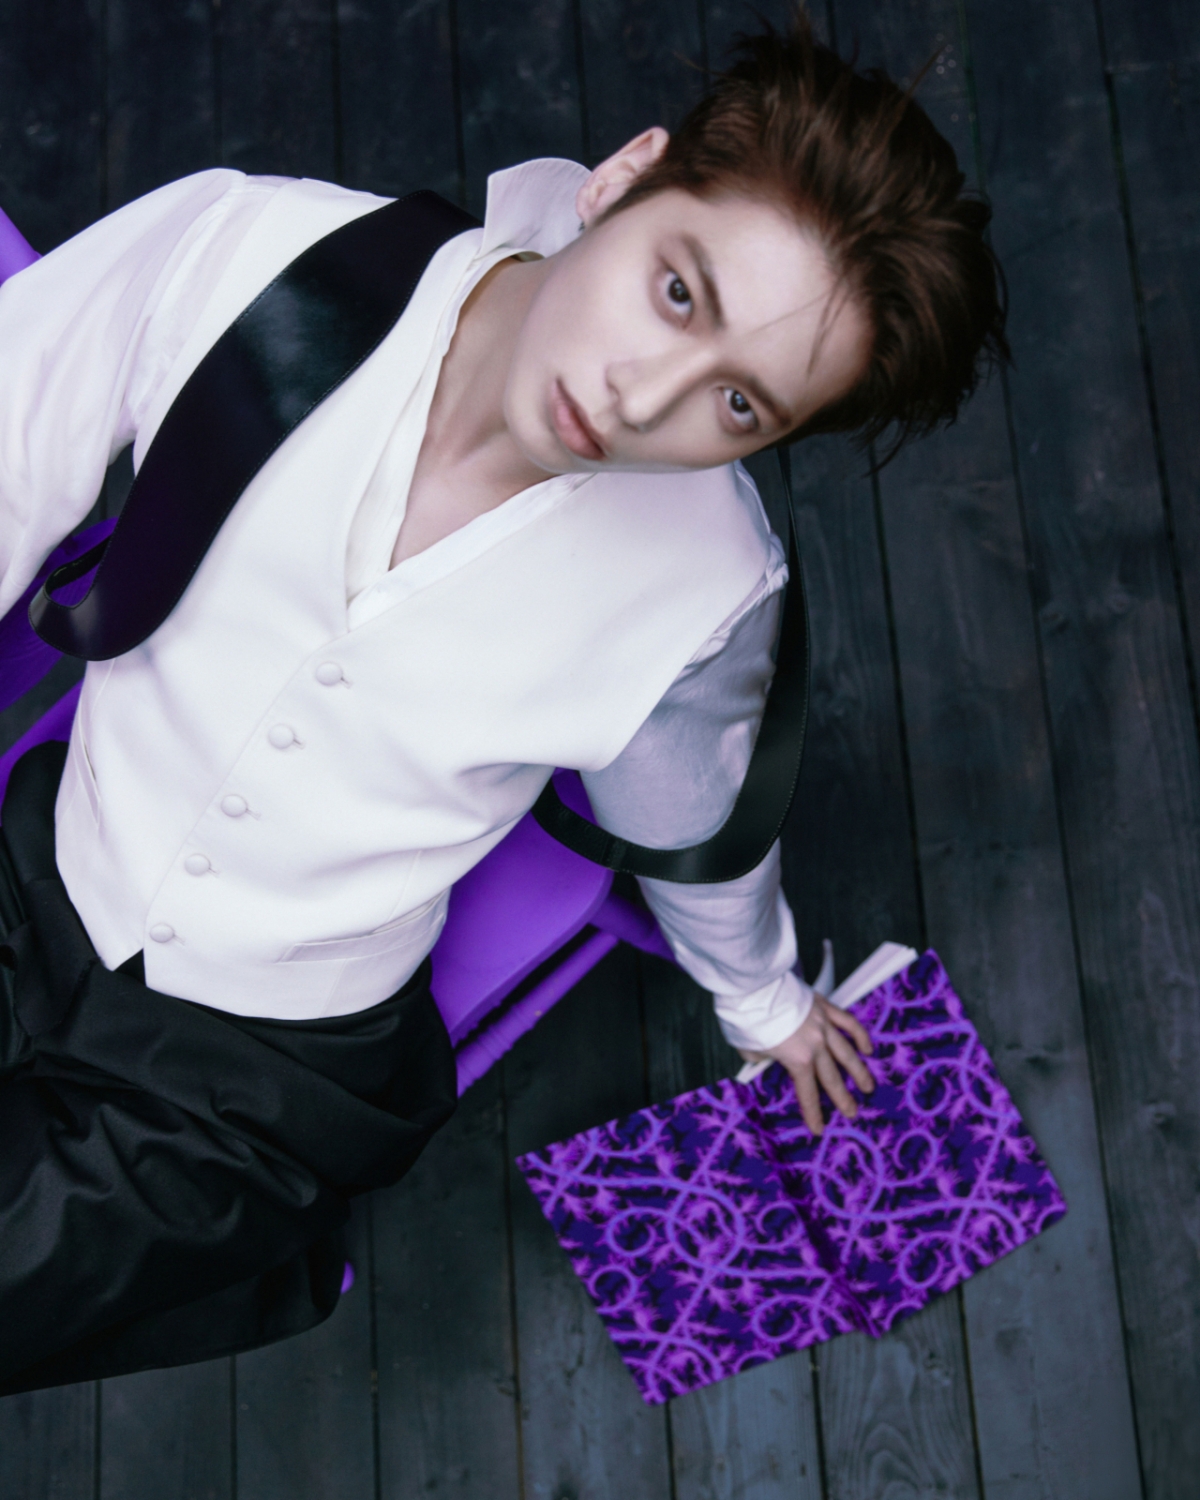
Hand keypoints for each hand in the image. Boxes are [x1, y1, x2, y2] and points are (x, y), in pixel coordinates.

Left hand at [738, 993, 874, 1135]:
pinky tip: (867, 1048)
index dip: (813, 1113)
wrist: (753, 986)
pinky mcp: (824, 1007)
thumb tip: (769, 1058)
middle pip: (832, 1077)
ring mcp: (823, 1025)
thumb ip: (763, 1060)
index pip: (808, 1092)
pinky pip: (847, 1022)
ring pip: (847, 1053)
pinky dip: (859, 1036)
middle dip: (842, 1098)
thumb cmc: (747, 1019)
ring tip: (868, 1086)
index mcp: (798, 1059)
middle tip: (851, 1112)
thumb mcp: (748, 1051)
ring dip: (859, 1072)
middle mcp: (816, 1045)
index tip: (819, 1129)